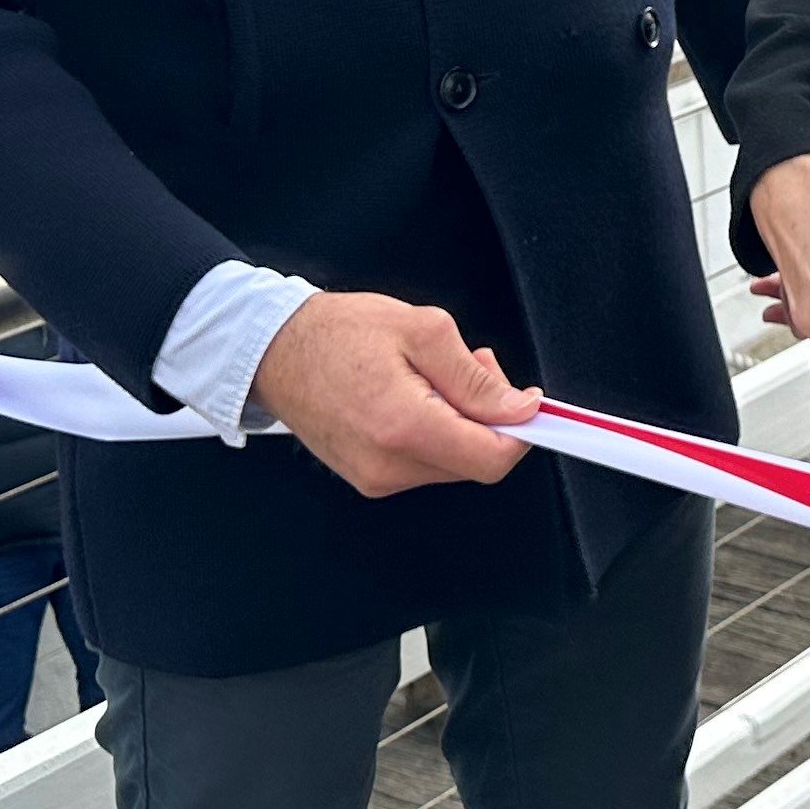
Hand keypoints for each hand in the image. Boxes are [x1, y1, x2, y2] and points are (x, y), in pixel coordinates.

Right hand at [249, 290, 542, 496]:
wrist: (275, 350)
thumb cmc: (338, 333)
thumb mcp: (423, 331)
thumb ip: (475, 377)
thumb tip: (516, 408)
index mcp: (404, 428)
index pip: (491, 459)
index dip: (522, 432)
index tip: (534, 407)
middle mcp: (388, 465)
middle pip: (474, 461)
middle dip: (488, 416)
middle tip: (472, 365)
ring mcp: (375, 477)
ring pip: (452, 462)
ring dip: (461, 421)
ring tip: (434, 375)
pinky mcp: (367, 477)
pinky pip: (424, 462)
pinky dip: (434, 431)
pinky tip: (415, 396)